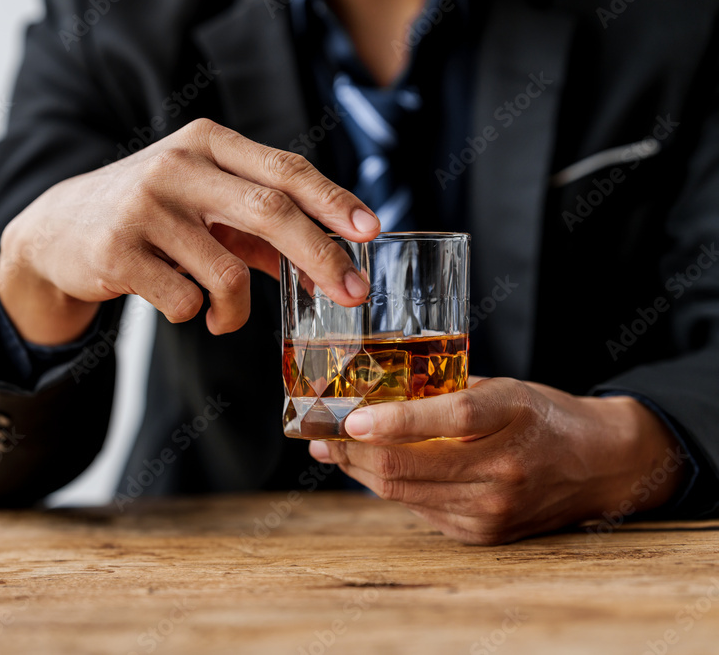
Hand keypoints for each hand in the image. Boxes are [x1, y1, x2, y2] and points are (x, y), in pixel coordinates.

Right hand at [0, 118, 380, 344]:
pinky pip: (184, 301)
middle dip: (319, 257)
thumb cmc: (150, 216)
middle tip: (349, 295)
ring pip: (226, 272)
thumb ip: (261, 227)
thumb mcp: (203, 204)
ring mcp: (145, 206)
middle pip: (270, 211)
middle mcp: (177, 165)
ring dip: (236, 310)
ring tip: (223, 318)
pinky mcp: (118, 250)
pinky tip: (181, 308)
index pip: (284, 168)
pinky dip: (195, 316)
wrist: (58, 231)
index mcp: (206, 143)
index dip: (332, 201)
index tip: (369, 232)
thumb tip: (329, 266)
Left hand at [309, 377, 686, 544]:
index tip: (352, 419)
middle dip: (351, 451)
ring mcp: (493, 507)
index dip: (393, 421)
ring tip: (335, 450)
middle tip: (323, 433)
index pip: (449, 418)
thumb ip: (436, 395)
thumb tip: (366, 405)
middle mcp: (504, 467)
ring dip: (359, 471)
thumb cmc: (539, 415)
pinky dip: (390, 487)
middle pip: (407, 467)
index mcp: (511, 415)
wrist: (599, 465)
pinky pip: (417, 508)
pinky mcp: (483, 533)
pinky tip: (375, 469)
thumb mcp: (498, 387)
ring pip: (401, 493)